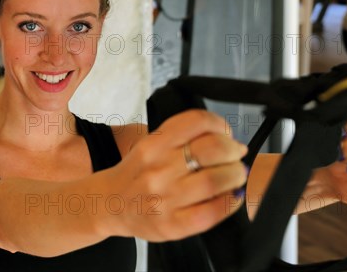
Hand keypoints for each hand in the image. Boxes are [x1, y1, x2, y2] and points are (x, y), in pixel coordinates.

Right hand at [107, 110, 247, 241]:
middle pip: (212, 149)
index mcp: (154, 144)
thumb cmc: (137, 174)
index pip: (197, 122)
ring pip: (216, 180)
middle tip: (236, 155)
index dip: (220, 124)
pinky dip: (231, 201)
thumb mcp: (150, 144)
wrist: (110, 204)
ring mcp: (165, 198)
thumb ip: (182, 137)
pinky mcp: (173, 224)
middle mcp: (158, 169)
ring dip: (236, 175)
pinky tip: (230, 196)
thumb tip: (227, 139)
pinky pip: (213, 211)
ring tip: (235, 176)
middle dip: (233, 150)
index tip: (226, 133)